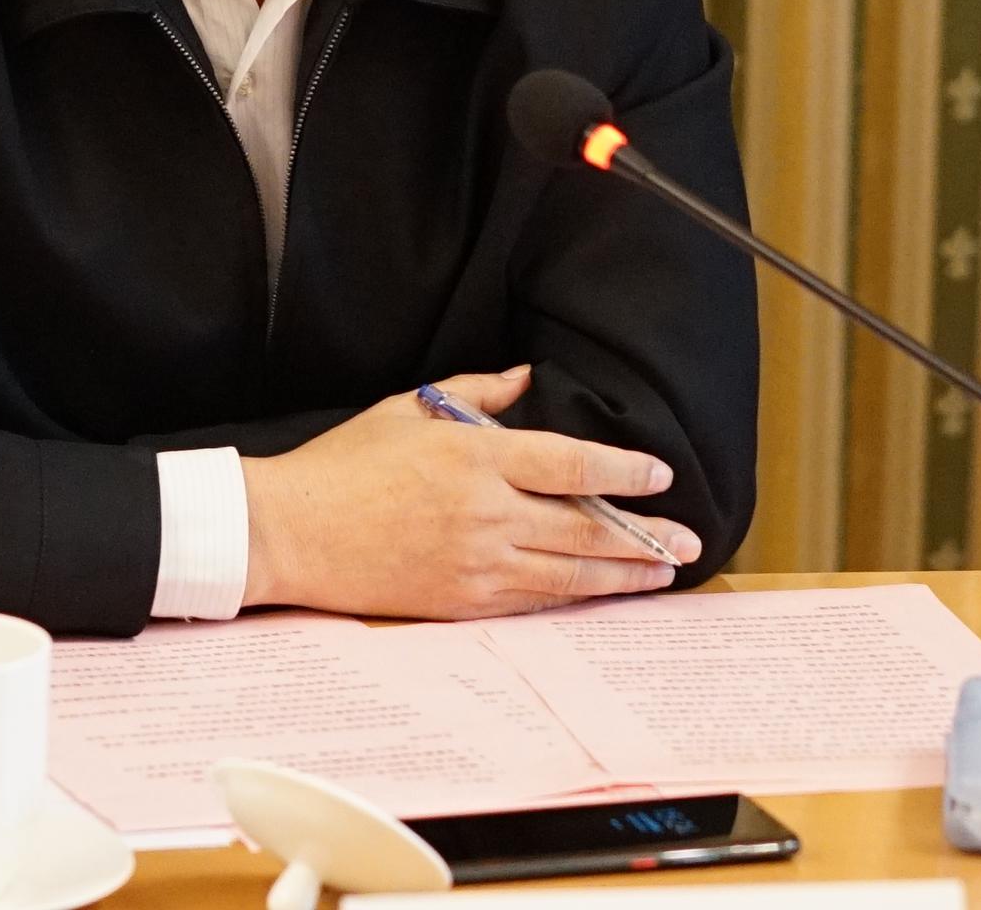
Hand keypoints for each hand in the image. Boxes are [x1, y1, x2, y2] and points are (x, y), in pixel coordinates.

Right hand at [237, 365, 701, 619]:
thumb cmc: (344, 466)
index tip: (658, 476)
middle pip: (586, 529)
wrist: (291, 532)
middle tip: (689, 540)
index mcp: (475, 459)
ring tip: (660, 573)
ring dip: (622, 574)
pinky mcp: (460, 602)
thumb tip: (524, 378)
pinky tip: (598, 593)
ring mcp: (475, 564)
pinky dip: (571, 598)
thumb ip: (476, 393)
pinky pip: (531, 601)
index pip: (573, 465)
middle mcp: (486, 514)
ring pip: (568, 574)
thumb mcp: (408, 410)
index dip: (624, 472)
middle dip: (645, 535)